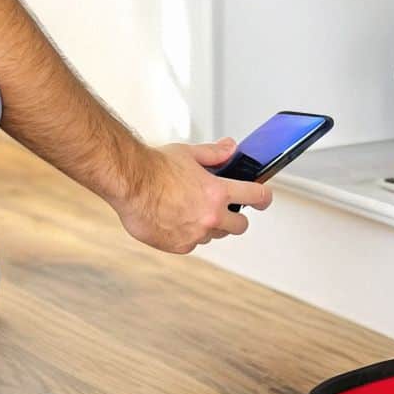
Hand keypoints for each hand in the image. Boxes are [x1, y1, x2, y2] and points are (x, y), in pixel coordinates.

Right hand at [112, 138, 271, 253]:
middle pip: (241, 225)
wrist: (128, 183)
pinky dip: (189, 234)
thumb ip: (214, 154)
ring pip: (215, 235)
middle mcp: (210, 216)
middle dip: (237, 217)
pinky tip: (176, 220)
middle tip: (227, 209)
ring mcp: (196, 233)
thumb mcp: (189, 154)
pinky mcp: (179, 246)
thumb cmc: (154, 167)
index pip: (256, 196)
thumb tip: (231, 148)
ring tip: (192, 210)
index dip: (264, 197)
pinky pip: (193, 244)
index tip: (264, 199)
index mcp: (217, 191)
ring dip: (210, 225)